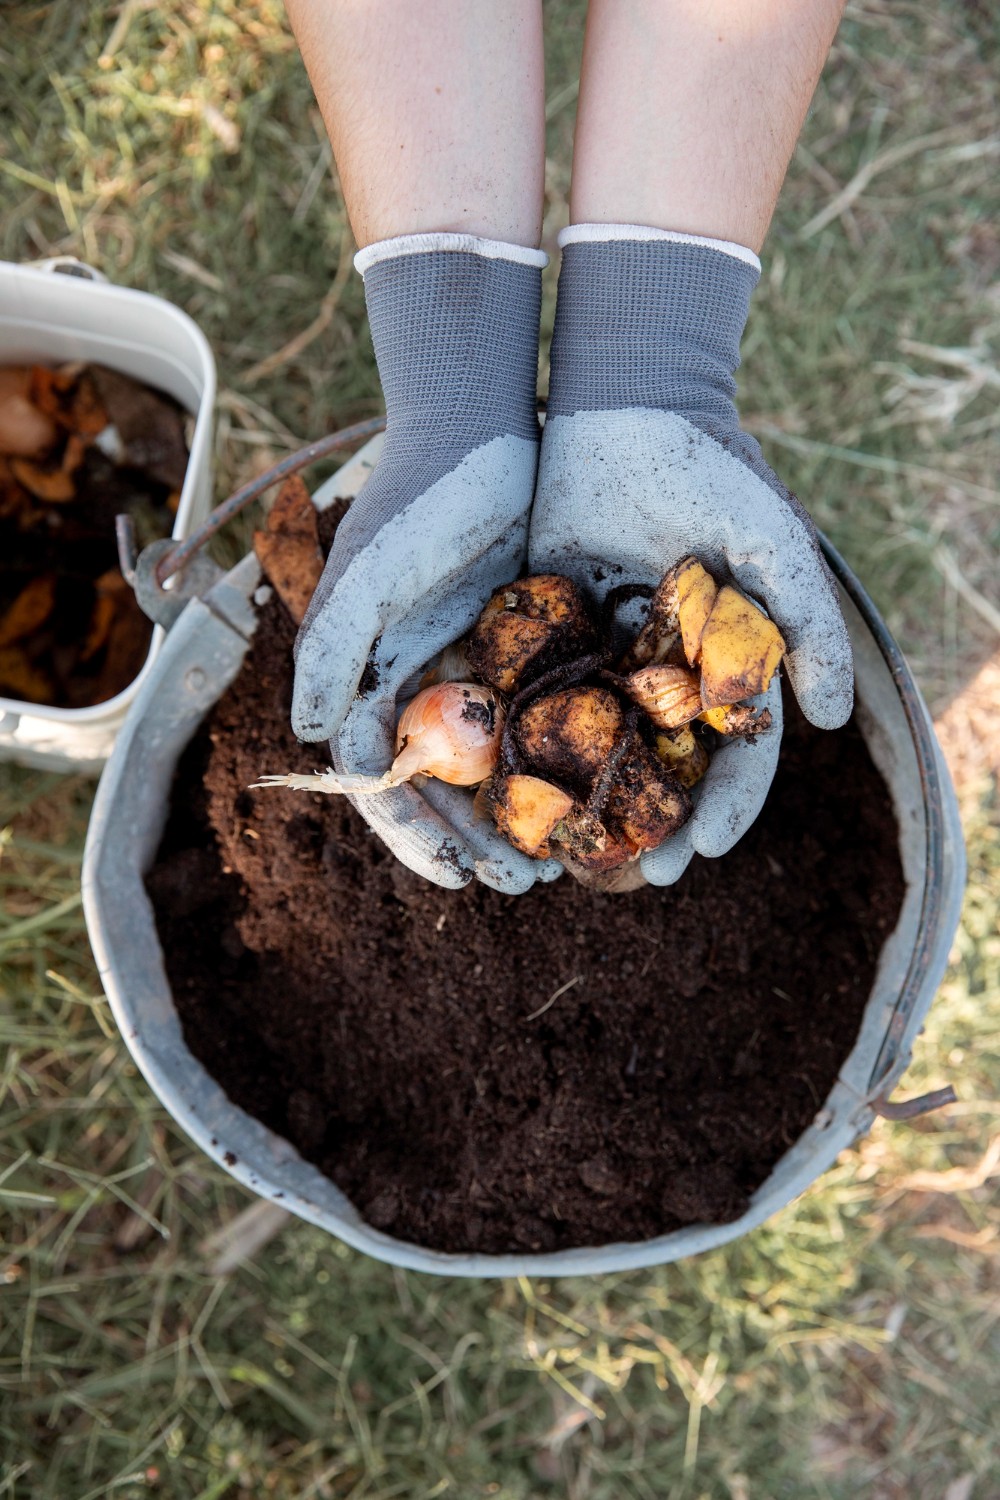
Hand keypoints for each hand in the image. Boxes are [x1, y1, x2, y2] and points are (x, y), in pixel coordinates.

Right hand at [292, 234, 559, 891]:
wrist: (481, 424)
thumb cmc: (419, 494)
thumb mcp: (371, 571)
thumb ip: (332, 648)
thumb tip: (308, 736)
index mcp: (370, 676)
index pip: (382, 777)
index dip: (414, 833)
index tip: (458, 878)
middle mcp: (418, 681)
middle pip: (442, 785)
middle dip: (477, 838)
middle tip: (527, 881)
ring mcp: (471, 665)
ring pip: (495, 764)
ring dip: (522, 813)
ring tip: (567, 855)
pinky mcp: (521, 645)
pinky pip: (540, 718)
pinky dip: (560, 758)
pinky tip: (597, 789)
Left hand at [530, 228, 852, 884]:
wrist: (624, 406)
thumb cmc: (711, 471)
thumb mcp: (770, 541)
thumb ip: (809, 622)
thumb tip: (829, 716)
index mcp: (719, 662)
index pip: (734, 750)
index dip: (727, 803)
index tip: (708, 849)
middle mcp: (660, 670)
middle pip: (661, 765)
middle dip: (654, 822)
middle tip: (640, 875)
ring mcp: (601, 655)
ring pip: (594, 747)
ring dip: (586, 804)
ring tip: (572, 858)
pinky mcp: (543, 633)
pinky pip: (532, 700)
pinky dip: (525, 746)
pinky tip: (509, 791)